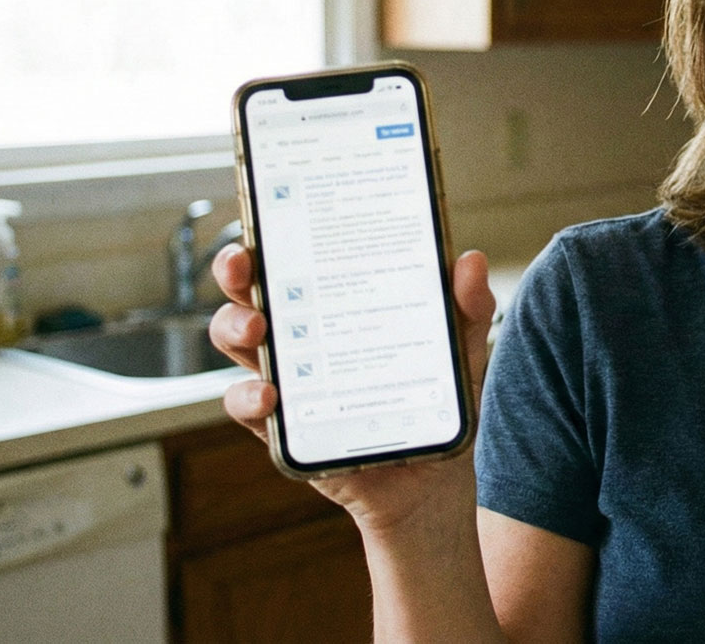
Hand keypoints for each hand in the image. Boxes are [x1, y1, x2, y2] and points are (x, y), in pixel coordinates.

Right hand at [208, 242, 496, 531]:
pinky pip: (248, 408)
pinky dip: (248, 397)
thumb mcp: (460, 354)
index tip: (264, 218)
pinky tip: (269, 394)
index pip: (294, 260)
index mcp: (336, 306)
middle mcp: (303, 338)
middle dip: (236, 273)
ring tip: (257, 330)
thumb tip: (471, 261)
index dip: (271, 235)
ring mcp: (290, 382)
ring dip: (233, 328)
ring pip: (237, 345)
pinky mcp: (285, 429)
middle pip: (251, 293)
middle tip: (244, 266)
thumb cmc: (436, 407)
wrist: (433, 487)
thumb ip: (467, 311)